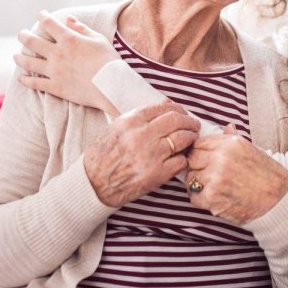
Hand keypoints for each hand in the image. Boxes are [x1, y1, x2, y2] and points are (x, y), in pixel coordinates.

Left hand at [15, 11, 121, 114]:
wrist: (112, 86)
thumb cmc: (109, 61)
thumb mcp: (98, 39)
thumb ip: (81, 28)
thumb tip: (68, 19)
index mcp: (69, 39)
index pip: (49, 23)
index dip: (43, 17)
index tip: (40, 15)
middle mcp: (57, 53)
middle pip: (32, 42)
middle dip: (24, 36)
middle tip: (20, 34)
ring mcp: (54, 71)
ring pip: (29, 63)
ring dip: (20, 58)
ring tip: (15, 56)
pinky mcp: (55, 87)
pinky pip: (36, 83)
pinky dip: (26, 81)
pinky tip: (21, 79)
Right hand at [84, 102, 200, 206]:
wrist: (94, 183)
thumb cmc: (103, 155)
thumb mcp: (116, 128)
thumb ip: (140, 116)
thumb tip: (166, 104)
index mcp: (130, 121)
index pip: (163, 107)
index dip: (177, 109)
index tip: (182, 113)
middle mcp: (141, 136)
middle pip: (176, 120)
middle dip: (189, 121)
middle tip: (194, 125)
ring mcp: (151, 155)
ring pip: (183, 139)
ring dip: (190, 138)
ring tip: (191, 139)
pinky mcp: (157, 174)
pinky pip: (181, 161)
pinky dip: (183, 159)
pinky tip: (180, 158)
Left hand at [186, 125, 287, 224]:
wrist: (279, 199)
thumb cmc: (266, 174)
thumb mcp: (251, 149)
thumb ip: (232, 139)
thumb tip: (226, 126)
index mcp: (230, 143)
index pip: (198, 144)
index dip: (200, 153)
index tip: (205, 161)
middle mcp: (221, 158)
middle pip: (191, 159)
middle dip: (197, 167)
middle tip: (207, 175)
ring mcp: (215, 178)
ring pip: (190, 179)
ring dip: (198, 184)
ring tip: (212, 187)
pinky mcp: (213, 197)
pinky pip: (194, 196)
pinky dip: (200, 199)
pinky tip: (213, 198)